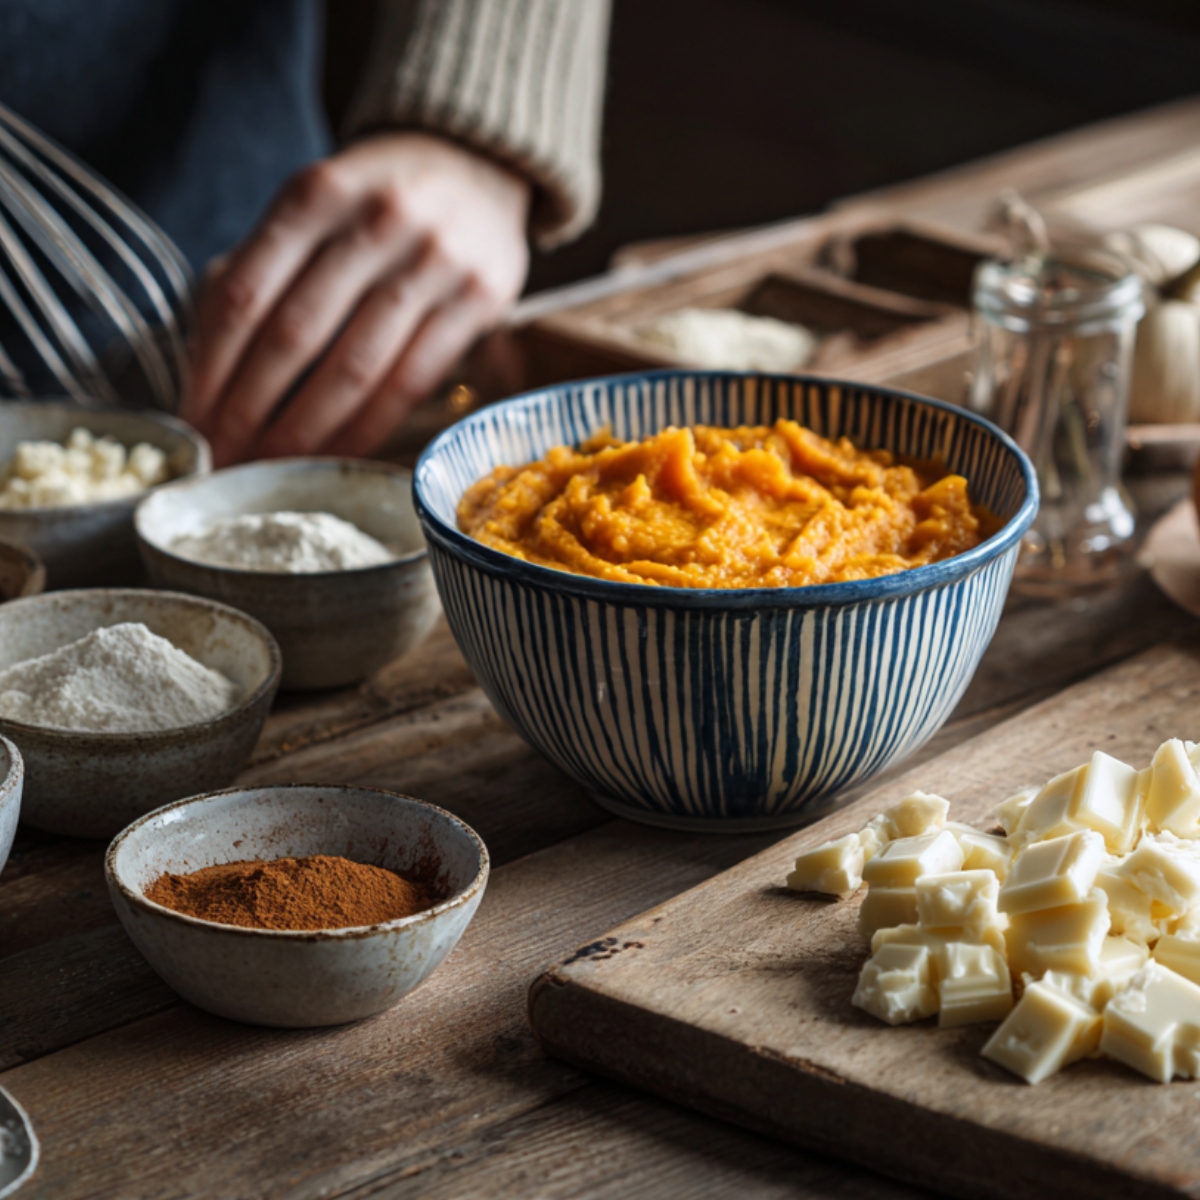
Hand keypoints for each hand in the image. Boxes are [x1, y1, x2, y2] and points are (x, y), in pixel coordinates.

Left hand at [182, 132, 530, 464]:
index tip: (191, 421)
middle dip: (249, 410)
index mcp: (318, 192)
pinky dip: (366, 429)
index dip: (211, 368)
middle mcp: (379, 222)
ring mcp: (435, 263)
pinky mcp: (479, 302)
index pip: (245, 295)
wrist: (478, 170)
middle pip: (295, 336)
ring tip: (271, 468)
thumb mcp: (313, 208)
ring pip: (354, 369)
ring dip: (304, 432)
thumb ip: (259, 268)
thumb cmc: (376, 203)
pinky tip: (333, 456)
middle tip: (223, 459)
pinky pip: (410, 383)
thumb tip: (205, 366)